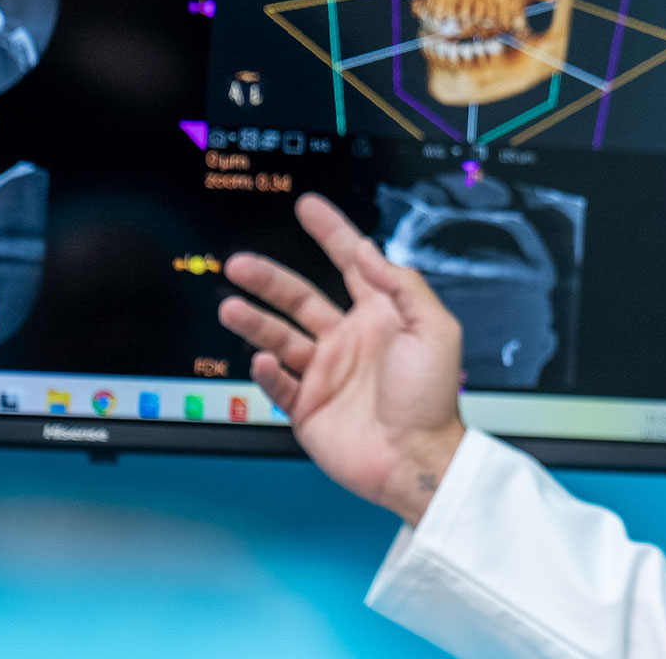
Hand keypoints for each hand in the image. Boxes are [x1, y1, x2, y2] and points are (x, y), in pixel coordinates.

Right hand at [219, 192, 465, 524]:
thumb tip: (369, 251)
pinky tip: (267, 359)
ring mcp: (326, 372)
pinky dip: (268, 371)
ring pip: (279, 336)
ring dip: (254, 320)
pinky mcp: (308, 406)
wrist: (417, 459)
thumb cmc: (433, 399)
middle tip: (240, 263)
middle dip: (268, 278)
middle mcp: (348, 339)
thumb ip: (402, 286)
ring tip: (231, 306)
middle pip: (299, 297)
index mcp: (380, 316)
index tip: (309, 207)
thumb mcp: (435, 330)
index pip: (351, 263)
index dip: (331, 233)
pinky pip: (279, 383)